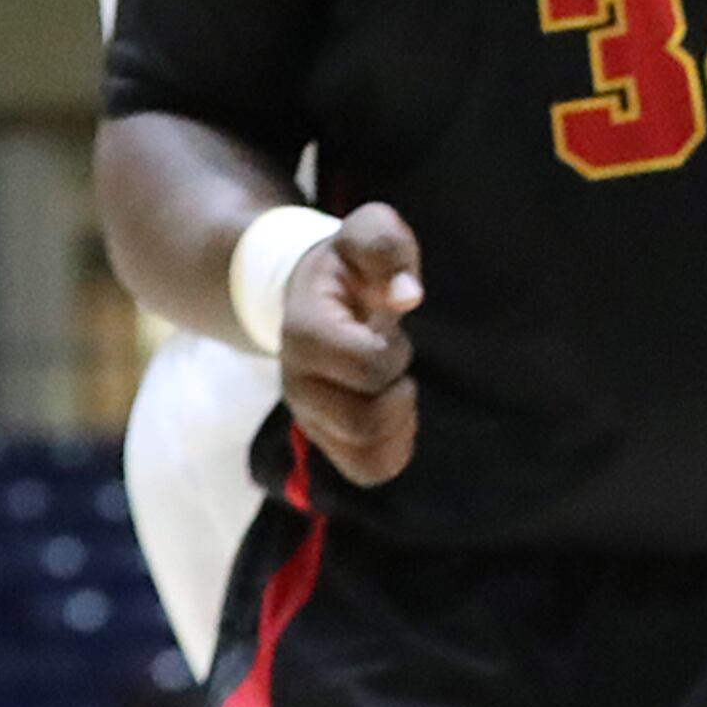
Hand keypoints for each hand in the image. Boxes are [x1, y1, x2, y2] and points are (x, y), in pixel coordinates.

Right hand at [277, 203, 421, 485]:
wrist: (314, 294)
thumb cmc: (350, 266)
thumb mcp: (366, 235)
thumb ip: (383, 246)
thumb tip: (407, 294)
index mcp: (306, 332)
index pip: (365, 367)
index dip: (392, 352)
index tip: (393, 329)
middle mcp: (299, 384)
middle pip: (362, 421)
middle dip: (397, 391)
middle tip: (398, 359)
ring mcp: (311, 417)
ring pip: (364, 452)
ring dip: (398, 420)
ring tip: (396, 385)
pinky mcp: (327, 440)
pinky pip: (367, 470)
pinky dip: (394, 449)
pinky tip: (400, 414)